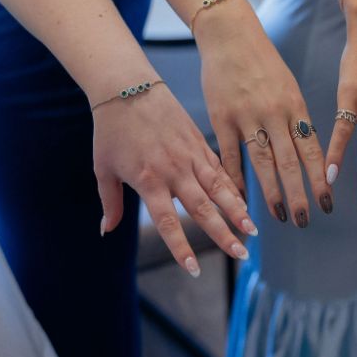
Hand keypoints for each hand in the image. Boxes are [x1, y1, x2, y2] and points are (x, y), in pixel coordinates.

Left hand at [94, 81, 253, 275]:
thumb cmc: (110, 129)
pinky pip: (220, 168)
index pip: (169, 221)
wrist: (127, 87)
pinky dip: (233, 186)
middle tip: (241, 255)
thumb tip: (106, 231)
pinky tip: (244, 202)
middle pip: (203, 209)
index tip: (194, 269)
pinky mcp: (199, 141)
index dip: (181, 247)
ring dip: (237, 211)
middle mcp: (174, 170)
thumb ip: (111, 202)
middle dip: (223, 234)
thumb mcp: (103, 168)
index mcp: (148, 180)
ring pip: (219, 188)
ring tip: (252, 230)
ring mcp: (190, 154)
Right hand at [194, 0, 330, 227]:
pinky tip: (242, 198)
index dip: (321, 179)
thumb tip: (306, 153)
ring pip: (263, 162)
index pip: (312, 150)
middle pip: (290, 162)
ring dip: (272, 193)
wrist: (230, 35)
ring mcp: (247, 116)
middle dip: (299, 194)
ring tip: (279, 216)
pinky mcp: (221, 117)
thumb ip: (296, 119)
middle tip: (304, 220)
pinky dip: (236, 178)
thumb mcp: (288, 87)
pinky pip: (230, 154)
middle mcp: (274, 114)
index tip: (327, 204)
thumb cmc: (262, 62)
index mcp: (295, 106)